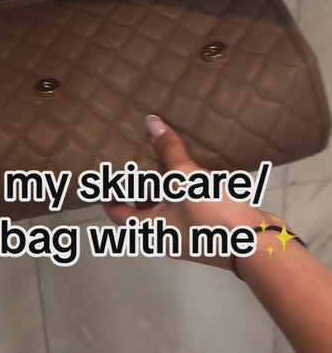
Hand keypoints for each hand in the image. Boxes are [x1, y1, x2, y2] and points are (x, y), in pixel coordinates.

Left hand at [104, 115, 279, 269]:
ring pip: (168, 202)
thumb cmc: (211, 216)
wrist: (259, 242)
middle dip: (138, 182)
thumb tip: (151, 123)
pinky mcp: (208, 222)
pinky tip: (190, 163)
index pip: (117, 213)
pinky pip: (189, 201)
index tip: (106, 173)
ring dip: (164, 181)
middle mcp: (165, 233)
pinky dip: (186, 185)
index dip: (108, 193)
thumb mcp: (184, 180)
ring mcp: (188, 230)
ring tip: (158, 154)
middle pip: (142, 206)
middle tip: (132, 156)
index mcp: (150, 229)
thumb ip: (168, 151)